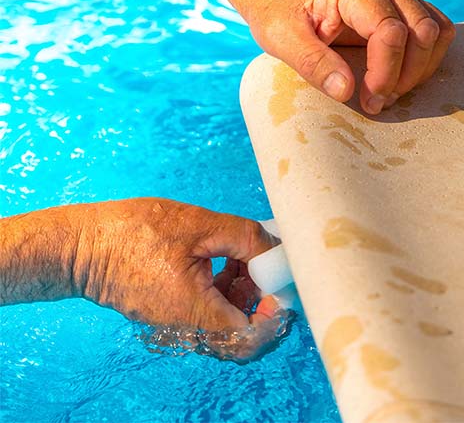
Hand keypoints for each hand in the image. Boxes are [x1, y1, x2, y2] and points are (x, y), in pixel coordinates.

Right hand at [74, 198, 282, 358]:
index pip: (251, 338)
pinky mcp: (171, 315)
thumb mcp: (198, 224)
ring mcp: (177, 325)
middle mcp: (186, 329)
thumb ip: (245, 237)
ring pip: (228, 324)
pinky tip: (224, 263)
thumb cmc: (134, 232)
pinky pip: (209, 314)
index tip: (281, 285)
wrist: (84, 246)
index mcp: (193, 312)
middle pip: (243, 336)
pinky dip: (225, 293)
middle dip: (263, 302)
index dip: (276, 317)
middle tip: (265, 268)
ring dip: (245, 294)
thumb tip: (276, 250)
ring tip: (242, 257)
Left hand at [228, 0, 455, 114]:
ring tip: (388, 93)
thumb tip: (347, 92)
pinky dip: (425, 59)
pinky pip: (433, 30)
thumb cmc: (278, 14)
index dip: (384, 73)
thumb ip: (313, 64)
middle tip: (377, 102)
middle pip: (422, 32)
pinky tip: (398, 79)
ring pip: (436, 31)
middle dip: (405, 75)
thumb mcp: (283, 40)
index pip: (390, 32)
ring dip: (420, 69)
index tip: (368, 100)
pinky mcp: (398, 8)